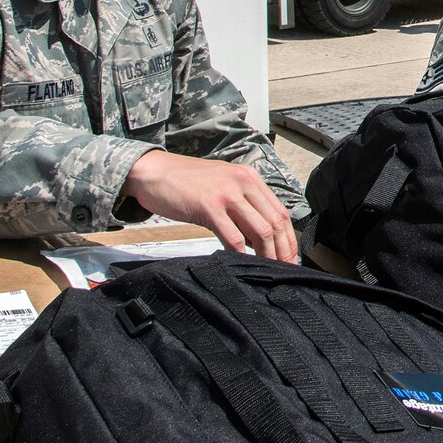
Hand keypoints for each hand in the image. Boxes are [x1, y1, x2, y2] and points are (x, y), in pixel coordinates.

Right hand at [122, 151, 298, 261]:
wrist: (153, 172)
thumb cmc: (185, 182)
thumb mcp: (222, 185)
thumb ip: (242, 206)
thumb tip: (258, 238)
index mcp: (249, 177)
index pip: (280, 211)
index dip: (289, 238)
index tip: (290, 257)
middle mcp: (242, 182)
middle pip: (275, 222)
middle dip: (283, 250)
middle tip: (284, 270)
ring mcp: (226, 194)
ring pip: (260, 230)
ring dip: (267, 255)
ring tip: (267, 270)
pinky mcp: (209, 206)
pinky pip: (233, 237)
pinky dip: (241, 254)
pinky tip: (241, 264)